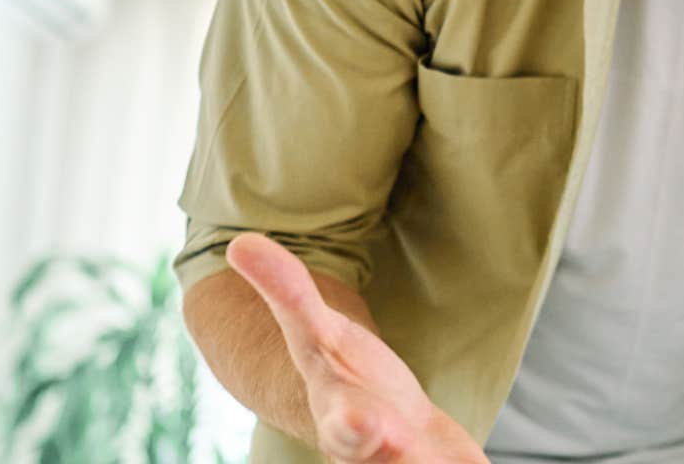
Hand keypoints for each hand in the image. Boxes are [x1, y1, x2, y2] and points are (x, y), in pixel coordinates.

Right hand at [225, 234, 486, 463]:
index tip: (361, 424)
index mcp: (344, 419)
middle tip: (389, 435)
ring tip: (445, 462)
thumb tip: (238, 242)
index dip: (353, 426)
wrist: (383, 431)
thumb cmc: (348, 378)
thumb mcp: (316, 333)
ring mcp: (412, 460)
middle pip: (388, 456)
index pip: (347, 426)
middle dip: (390, 448)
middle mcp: (378, 451)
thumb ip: (286, 292)